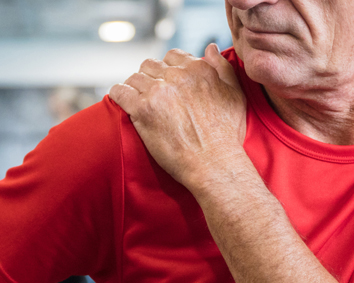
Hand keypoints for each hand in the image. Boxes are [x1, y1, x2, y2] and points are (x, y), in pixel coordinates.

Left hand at [109, 44, 247, 192]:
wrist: (214, 164)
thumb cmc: (227, 136)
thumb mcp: (236, 96)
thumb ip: (222, 68)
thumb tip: (210, 48)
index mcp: (198, 69)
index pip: (172, 56)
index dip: (168, 69)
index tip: (167, 83)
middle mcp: (176, 76)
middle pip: (151, 65)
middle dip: (150, 77)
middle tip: (151, 95)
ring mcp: (157, 92)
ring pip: (134, 77)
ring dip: (135, 87)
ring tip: (137, 100)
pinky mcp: (142, 110)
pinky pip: (120, 92)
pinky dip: (118, 94)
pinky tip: (121, 101)